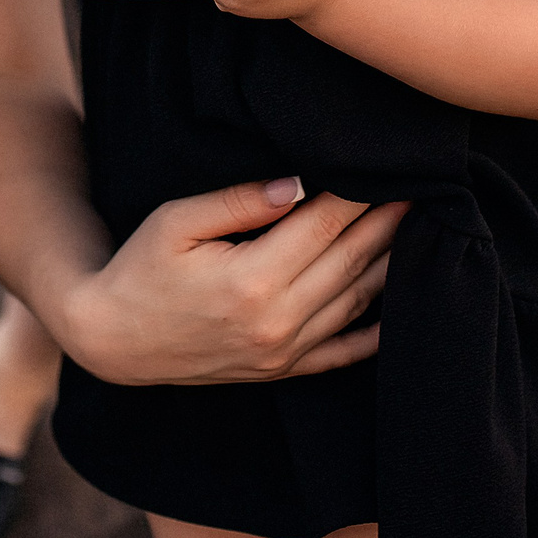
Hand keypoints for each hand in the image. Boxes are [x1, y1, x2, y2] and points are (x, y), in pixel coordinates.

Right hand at [56, 179, 406, 386]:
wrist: (113, 339)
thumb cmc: (140, 269)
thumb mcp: (176, 222)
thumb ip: (239, 202)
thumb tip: (299, 183)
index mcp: (251, 279)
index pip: (323, 226)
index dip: (359, 194)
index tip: (389, 166)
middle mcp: (276, 322)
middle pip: (350, 260)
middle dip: (388, 221)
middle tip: (423, 187)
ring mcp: (282, 352)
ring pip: (355, 302)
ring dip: (390, 264)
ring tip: (419, 229)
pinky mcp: (280, 370)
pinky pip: (343, 352)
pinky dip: (377, 330)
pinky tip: (401, 304)